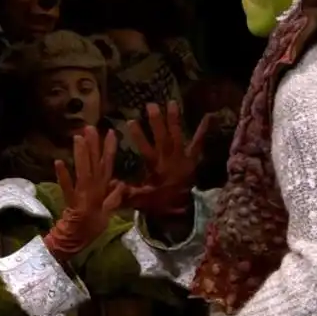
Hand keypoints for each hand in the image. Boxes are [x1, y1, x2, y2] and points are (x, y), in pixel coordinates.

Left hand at [44, 126, 126, 261]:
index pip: (108, 165)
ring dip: (81, 155)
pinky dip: (63, 176)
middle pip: (95, 164)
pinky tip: (58, 162)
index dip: (110, 149)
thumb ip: (114, 196)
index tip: (111, 132)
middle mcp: (94, 189)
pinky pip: (67, 187)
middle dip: (93, 145)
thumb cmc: (91, 226)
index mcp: (103, 190)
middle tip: (90, 127)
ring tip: (77, 137)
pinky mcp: (70, 200)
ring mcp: (82, 194)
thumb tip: (122, 182)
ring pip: (83, 171)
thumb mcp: (108, 212)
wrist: (78, 239)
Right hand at [123, 102, 209, 217]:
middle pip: (162, 138)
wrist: (180, 212)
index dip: (138, 135)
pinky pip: (198, 144)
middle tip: (151, 105)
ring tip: (172, 103)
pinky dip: (203, 131)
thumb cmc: (157, 203)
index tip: (131, 121)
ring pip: (177, 136)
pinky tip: (208, 117)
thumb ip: (124, 191)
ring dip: (174, 120)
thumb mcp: (139, 199)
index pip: (145, 149)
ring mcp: (182, 158)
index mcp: (155, 167)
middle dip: (156, 122)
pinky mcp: (192, 159)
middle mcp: (169, 160)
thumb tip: (108, 184)